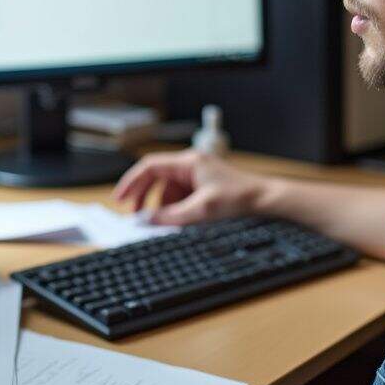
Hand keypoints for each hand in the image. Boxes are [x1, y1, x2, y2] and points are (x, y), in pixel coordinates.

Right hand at [111, 149, 268, 224]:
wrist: (264, 200)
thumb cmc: (238, 198)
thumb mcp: (201, 210)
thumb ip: (171, 216)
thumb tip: (146, 220)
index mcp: (188, 162)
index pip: (149, 167)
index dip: (132, 182)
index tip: (121, 199)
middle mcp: (189, 164)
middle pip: (155, 177)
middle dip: (143, 197)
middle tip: (135, 215)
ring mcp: (196, 174)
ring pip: (167, 189)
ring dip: (161, 206)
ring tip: (161, 222)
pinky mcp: (202, 185)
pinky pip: (179, 195)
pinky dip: (174, 208)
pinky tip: (176, 220)